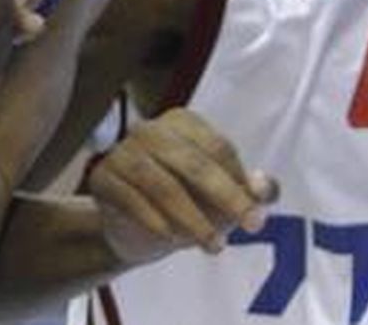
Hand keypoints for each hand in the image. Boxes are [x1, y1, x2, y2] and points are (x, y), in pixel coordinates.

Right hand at [87, 108, 276, 265]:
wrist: (130, 229)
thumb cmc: (183, 201)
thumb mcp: (221, 196)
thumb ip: (249, 190)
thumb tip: (265, 188)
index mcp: (182, 123)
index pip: (217, 147)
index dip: (240, 183)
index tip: (257, 218)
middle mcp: (150, 129)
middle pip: (193, 163)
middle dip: (225, 198)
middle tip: (248, 228)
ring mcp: (123, 152)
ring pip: (162, 184)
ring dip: (192, 218)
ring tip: (213, 245)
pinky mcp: (102, 177)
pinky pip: (131, 199)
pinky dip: (155, 221)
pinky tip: (172, 239)